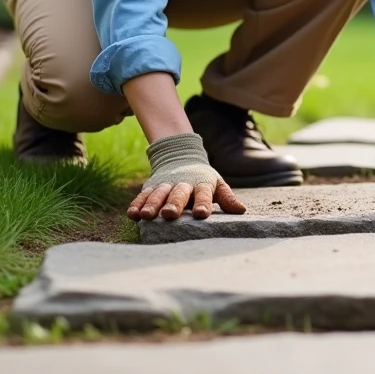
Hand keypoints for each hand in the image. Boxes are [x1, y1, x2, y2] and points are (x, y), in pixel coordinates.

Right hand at [126, 133, 246, 220]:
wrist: (181, 157)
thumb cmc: (203, 179)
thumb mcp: (217, 185)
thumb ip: (227, 198)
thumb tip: (242, 210)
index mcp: (201, 183)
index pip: (203, 193)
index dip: (203, 203)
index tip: (202, 213)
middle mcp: (182, 183)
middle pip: (178, 193)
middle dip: (174, 203)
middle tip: (170, 214)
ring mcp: (166, 184)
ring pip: (158, 194)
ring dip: (152, 204)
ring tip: (147, 216)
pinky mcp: (152, 186)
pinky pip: (143, 195)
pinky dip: (137, 204)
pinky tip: (132, 214)